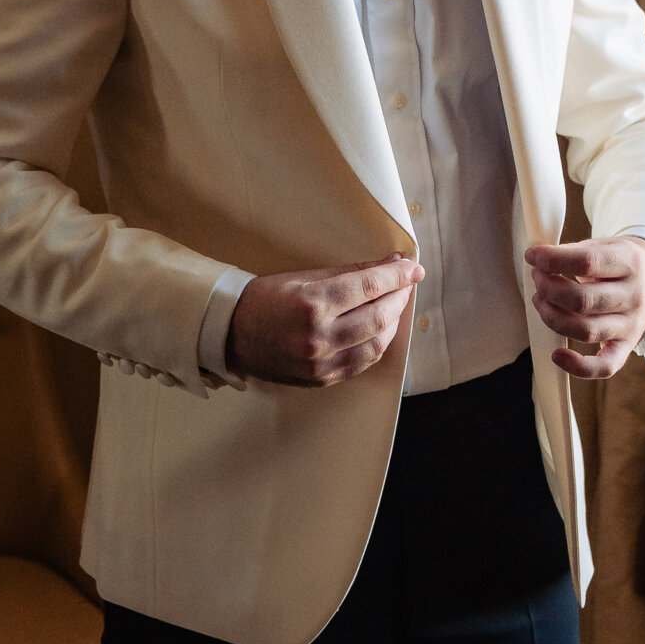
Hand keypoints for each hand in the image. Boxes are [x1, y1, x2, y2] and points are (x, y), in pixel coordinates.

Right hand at [226, 253, 423, 386]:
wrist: (230, 334)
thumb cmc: (266, 298)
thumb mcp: (305, 276)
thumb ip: (352, 272)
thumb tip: (392, 264)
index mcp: (313, 304)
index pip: (369, 287)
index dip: (397, 276)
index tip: (413, 268)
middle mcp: (319, 336)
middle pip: (379, 317)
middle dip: (399, 297)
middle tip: (405, 284)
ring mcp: (321, 362)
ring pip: (377, 344)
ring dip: (393, 322)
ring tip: (393, 305)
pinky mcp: (321, 378)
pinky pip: (363, 363)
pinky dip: (378, 344)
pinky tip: (380, 329)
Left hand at [523, 236, 644, 379]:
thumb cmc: (620, 262)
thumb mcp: (605, 245)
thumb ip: (574, 252)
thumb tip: (538, 260)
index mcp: (630, 262)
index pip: (588, 262)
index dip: (553, 260)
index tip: (533, 256)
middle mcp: (634, 295)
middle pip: (582, 301)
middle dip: (549, 289)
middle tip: (538, 278)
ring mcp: (632, 324)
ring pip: (586, 331)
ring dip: (552, 317)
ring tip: (541, 301)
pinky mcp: (627, 346)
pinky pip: (605, 367)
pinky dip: (579, 367)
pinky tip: (557, 354)